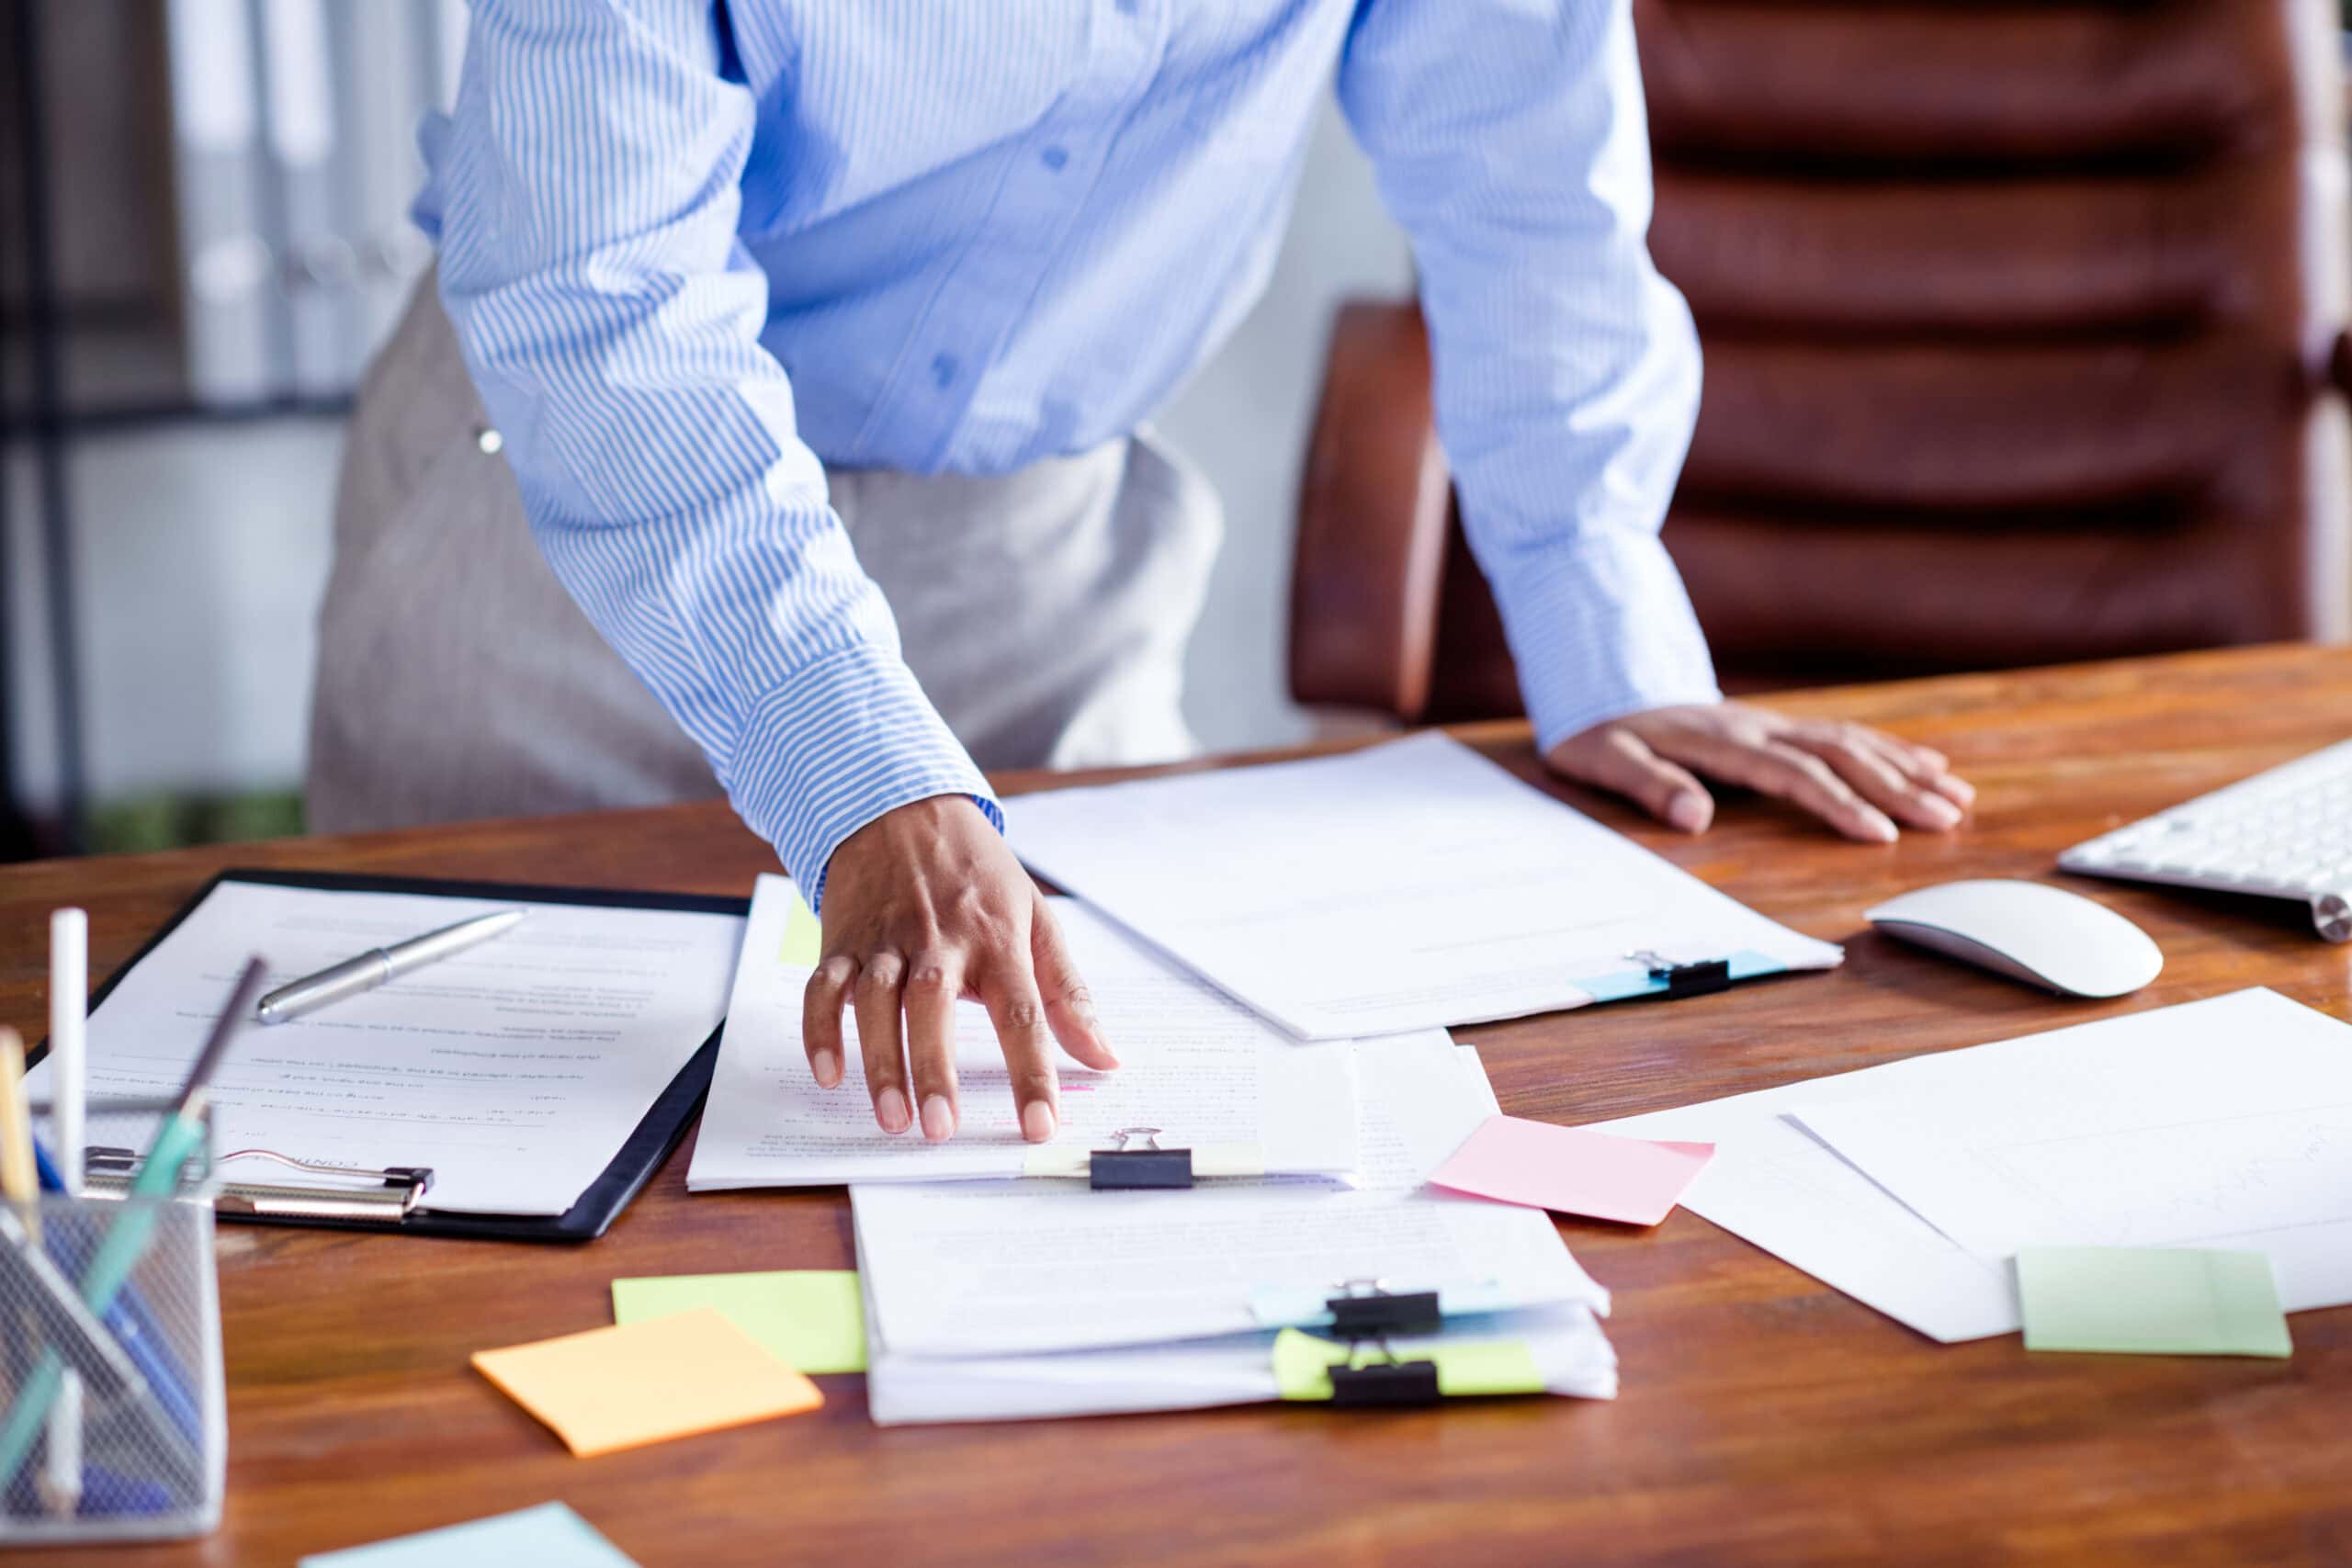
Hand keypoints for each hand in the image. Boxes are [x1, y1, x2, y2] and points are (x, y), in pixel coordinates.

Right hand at [802, 795, 1116, 1143]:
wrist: (902, 807)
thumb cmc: (978, 874)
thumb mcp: (1036, 918)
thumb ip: (1069, 994)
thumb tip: (1106, 1059)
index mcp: (997, 940)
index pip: (1022, 1013)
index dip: (1032, 1074)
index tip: (1040, 1128)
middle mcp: (939, 940)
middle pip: (935, 1005)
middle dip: (936, 1068)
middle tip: (941, 1128)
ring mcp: (885, 940)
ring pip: (874, 1001)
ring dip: (880, 1060)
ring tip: (892, 1119)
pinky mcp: (842, 941)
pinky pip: (822, 987)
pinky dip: (819, 1030)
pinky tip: (828, 1073)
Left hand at [1545, 702, 1973, 841]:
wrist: (1599, 684)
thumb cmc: (1600, 731)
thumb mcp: (1605, 758)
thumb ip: (1648, 785)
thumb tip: (1696, 818)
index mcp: (1722, 740)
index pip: (1793, 774)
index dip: (1839, 803)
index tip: (1882, 834)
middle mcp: (1758, 726)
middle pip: (1839, 754)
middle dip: (1897, 787)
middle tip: (1950, 818)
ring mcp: (1772, 721)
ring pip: (1852, 740)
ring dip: (1906, 768)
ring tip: (1958, 797)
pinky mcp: (1777, 723)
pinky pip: (1843, 733)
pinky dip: (1890, 748)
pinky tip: (1928, 763)